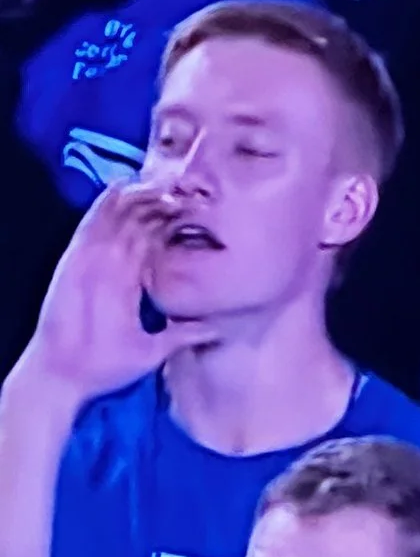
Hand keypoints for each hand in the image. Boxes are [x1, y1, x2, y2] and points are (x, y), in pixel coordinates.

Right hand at [16, 182, 196, 405]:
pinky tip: (123, 186)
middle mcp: (113, 266)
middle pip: (139, 224)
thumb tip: (216, 329)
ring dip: (140, 199)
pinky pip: (90, 226)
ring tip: (166, 180)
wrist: (67, 376)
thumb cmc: (106, 366)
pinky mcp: (76, 261)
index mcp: (131, 282)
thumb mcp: (155, 347)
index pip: (156, 245)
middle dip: (164, 204)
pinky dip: (105, 206)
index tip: (205, 211)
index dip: (177, 226)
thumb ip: (183, 334)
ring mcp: (94, 261)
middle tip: (192, 187)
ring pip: (117, 219)